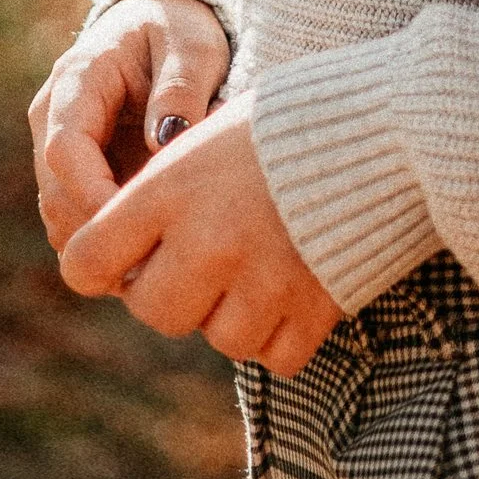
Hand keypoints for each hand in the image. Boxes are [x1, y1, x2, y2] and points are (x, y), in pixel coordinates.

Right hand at [29, 0, 230, 252]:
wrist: (160, 24)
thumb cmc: (178, 31)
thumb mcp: (192, 46)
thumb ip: (181, 88)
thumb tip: (163, 141)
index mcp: (76, 80)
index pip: (63, 151)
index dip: (94, 195)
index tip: (138, 222)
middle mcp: (53, 118)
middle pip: (56, 196)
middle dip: (100, 231)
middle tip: (158, 257)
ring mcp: (57, 150)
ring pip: (62, 219)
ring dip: (103, 243)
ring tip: (161, 257)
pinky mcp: (74, 175)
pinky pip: (79, 222)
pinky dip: (108, 241)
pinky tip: (154, 248)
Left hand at [58, 87, 340, 374]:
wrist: (390, 124)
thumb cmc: (292, 121)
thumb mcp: (209, 138)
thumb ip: (162, 197)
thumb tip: (125, 256)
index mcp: (172, 189)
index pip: (87, 260)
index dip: (102, 263)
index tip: (125, 255)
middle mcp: (208, 241)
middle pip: (153, 310)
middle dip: (171, 291)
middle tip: (206, 257)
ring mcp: (262, 282)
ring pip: (217, 337)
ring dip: (232, 312)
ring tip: (262, 261)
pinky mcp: (313, 310)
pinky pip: (273, 357)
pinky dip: (280, 333)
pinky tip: (295, 285)